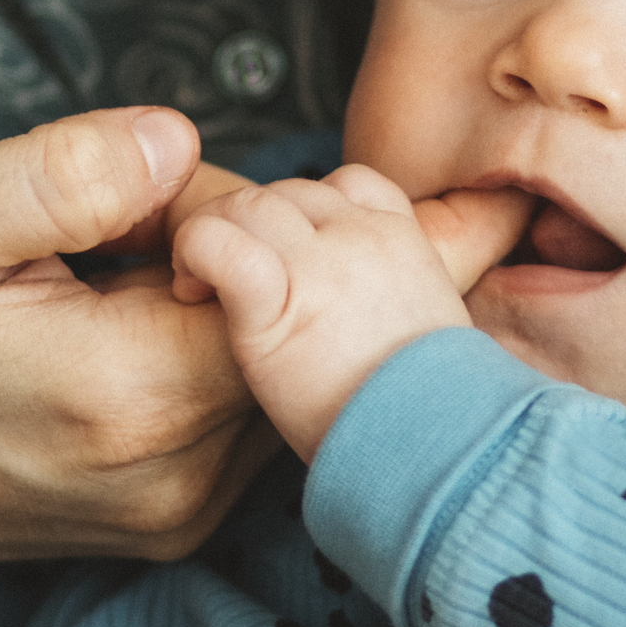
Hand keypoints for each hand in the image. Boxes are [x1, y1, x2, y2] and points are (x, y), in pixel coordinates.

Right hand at [0, 107, 291, 576]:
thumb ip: (64, 169)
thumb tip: (180, 140)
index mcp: (132, 395)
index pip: (269, 271)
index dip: (216, 214)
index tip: (131, 201)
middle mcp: (174, 478)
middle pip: (272, 324)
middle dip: (217, 260)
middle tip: (119, 234)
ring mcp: (173, 516)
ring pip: (254, 369)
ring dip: (205, 312)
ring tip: (103, 290)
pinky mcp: (164, 527)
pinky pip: (225, 417)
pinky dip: (189, 363)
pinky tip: (108, 340)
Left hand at [171, 166, 531, 455]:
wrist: (434, 441)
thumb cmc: (424, 410)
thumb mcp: (427, 332)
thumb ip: (387, 298)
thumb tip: (355, 313)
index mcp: (401, 239)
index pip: (347, 185)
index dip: (305, 214)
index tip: (291, 261)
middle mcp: (361, 235)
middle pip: (287, 193)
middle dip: (250, 227)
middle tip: (231, 280)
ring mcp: (320, 262)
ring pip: (249, 206)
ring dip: (215, 235)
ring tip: (202, 286)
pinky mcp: (276, 301)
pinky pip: (220, 244)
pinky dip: (194, 251)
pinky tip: (191, 288)